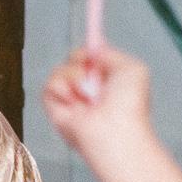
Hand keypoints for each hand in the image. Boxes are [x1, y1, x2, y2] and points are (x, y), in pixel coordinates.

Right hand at [42, 45, 153, 159]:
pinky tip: (73, 100)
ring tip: (86, 93)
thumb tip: (91, 52)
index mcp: (108, 81)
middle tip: (92, 73)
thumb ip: (110, 54)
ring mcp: (72, 99)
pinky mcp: (56, 109)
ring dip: (73, 76)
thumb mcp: (132, 68)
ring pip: (60, 71)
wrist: (114, 130)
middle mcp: (89, 89)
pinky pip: (49, 86)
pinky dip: (61, 88)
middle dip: (80, 61)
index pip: (91, 59)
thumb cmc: (129, 103)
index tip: (91, 51)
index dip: (89, 53)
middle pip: (73, 60)